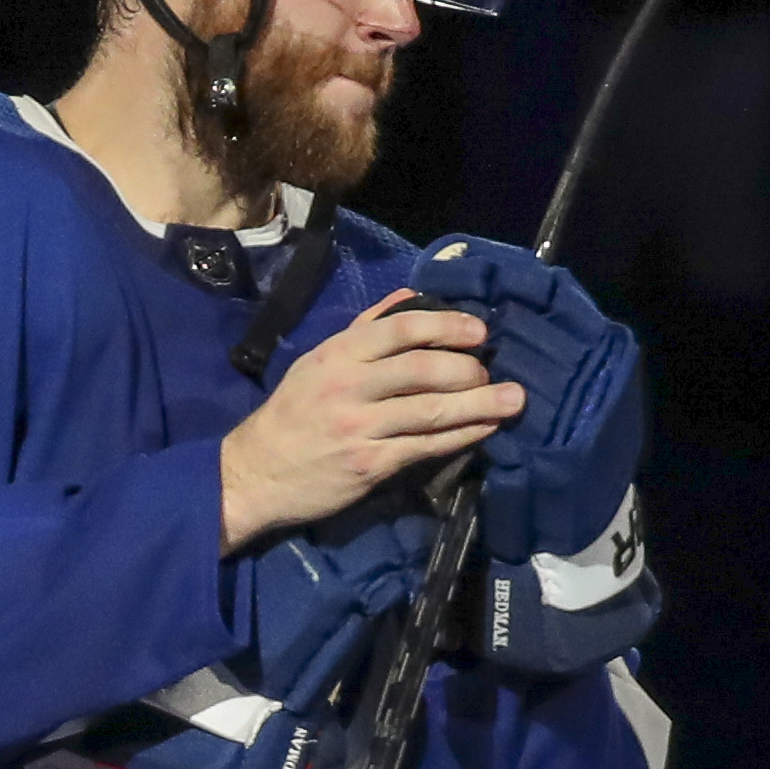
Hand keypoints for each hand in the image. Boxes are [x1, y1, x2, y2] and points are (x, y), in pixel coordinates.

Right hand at [219, 289, 521, 550]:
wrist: (257, 472)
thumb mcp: (318, 360)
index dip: (445, 326)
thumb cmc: (293, 413)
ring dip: (479, 404)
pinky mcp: (369, 465)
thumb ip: (365, 328)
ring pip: (431, 411)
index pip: (400, 329)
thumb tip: (410, 297)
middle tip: (493, 371)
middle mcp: (348, 386)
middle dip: (468, 369)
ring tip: (513, 400)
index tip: (479, 330)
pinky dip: (461, 437)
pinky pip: (425, 447)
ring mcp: (359, 427)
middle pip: (422, 369)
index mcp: (337, 354)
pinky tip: (485, 430)